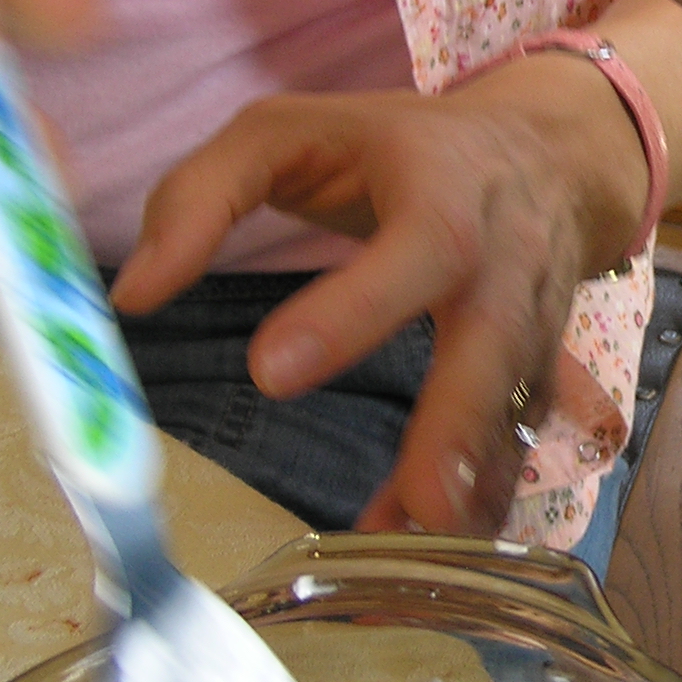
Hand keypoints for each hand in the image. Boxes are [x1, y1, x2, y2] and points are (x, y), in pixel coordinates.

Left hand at [110, 49, 647, 533]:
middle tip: (424, 506)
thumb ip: (202, 195)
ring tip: (423, 550)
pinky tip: (427, 550)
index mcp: (442, 189)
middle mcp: (504, 261)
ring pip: (514, 407)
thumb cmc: (395, 145)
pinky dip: (482, 499)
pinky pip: (516, 440)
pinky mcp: (539, 371)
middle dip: (461, 427)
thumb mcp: (286, 131)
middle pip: (495, 344)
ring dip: (476, 484)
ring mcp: (534, 323)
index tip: (271, 374)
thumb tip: (133, 295)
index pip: (414, 245)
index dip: (352, 310)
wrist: (548, 156)